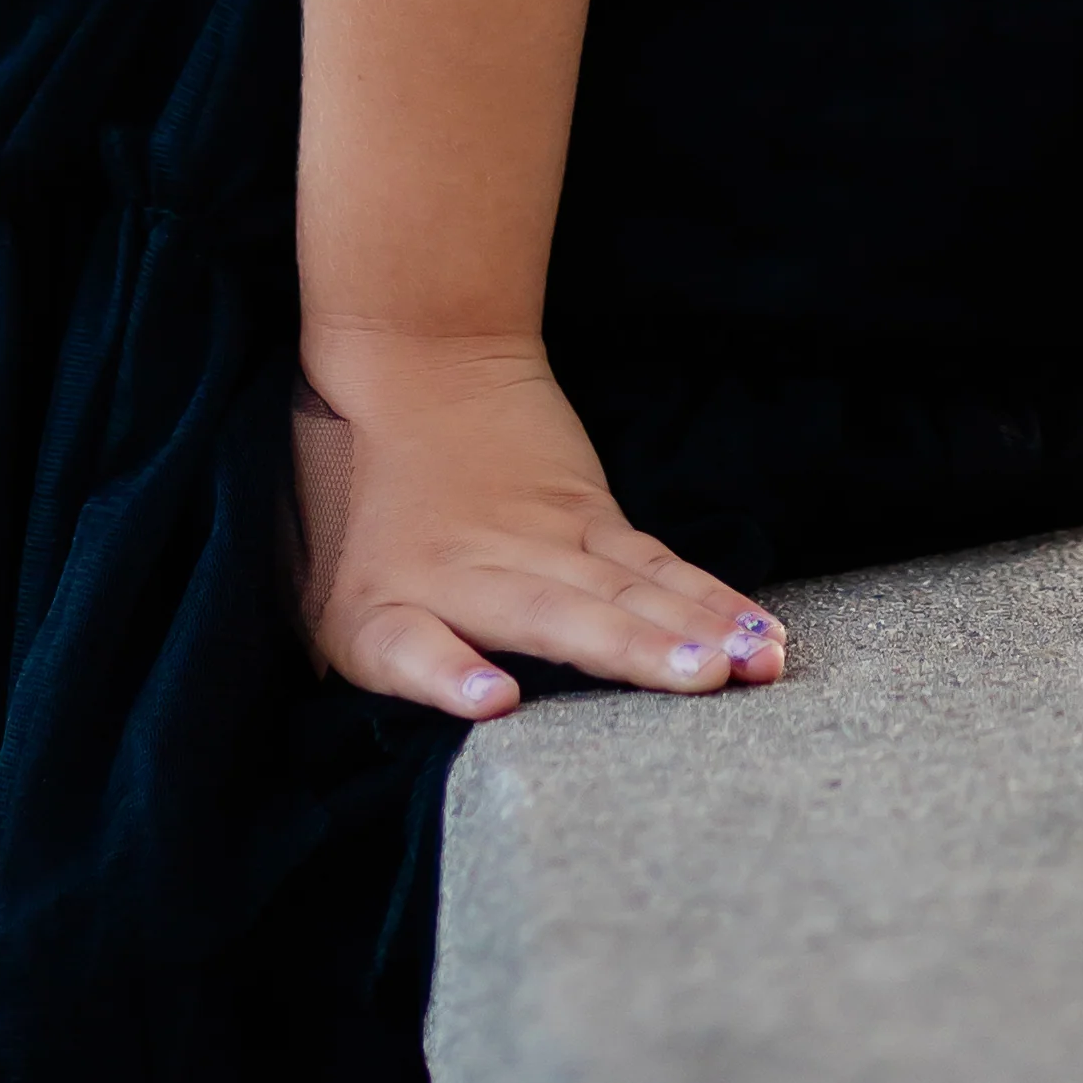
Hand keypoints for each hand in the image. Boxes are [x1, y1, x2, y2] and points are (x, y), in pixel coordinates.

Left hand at [293, 330, 787, 720]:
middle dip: (627, 652)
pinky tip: (760, 636)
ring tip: (748, 665)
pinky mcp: (590, 515)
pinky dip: (712, 603)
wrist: (410, 353)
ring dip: (692, 630)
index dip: (449, 674)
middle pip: (556, 618)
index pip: (410, 650)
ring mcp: (543, 539)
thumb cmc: (352, 493)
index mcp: (384, 610)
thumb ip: (375, 667)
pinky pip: (657, 566)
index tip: (495, 697)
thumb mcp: (322, 589)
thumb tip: (437, 728)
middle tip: (699, 681)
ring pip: (626, 590)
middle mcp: (472, 575)